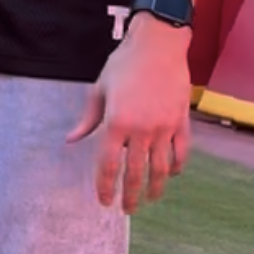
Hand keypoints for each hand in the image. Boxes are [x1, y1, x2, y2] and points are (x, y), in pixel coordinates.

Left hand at [67, 18, 191, 211]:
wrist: (158, 44)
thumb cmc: (124, 64)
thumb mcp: (99, 90)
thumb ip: (88, 120)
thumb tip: (72, 140)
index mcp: (116, 123)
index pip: (108, 165)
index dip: (105, 187)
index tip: (104, 201)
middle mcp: (141, 130)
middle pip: (136, 173)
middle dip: (130, 196)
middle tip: (128, 210)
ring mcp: (165, 127)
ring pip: (161, 168)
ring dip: (155, 188)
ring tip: (150, 199)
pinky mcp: (182, 121)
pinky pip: (181, 152)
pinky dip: (177, 166)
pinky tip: (172, 174)